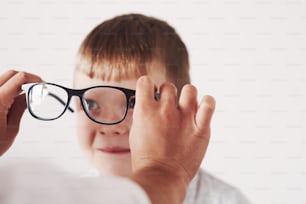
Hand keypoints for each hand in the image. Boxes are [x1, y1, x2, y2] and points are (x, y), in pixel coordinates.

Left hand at [0, 70, 41, 155]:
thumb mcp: (11, 129)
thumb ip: (20, 108)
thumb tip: (29, 95)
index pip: (19, 78)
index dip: (34, 79)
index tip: (43, 85)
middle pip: (11, 74)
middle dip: (26, 79)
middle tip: (37, 88)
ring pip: (3, 79)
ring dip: (16, 83)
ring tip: (25, 96)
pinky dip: (7, 89)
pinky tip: (13, 100)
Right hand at [129, 76, 214, 203]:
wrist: (160, 177)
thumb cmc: (146, 159)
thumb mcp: (136, 133)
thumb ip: (143, 115)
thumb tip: (148, 104)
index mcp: (145, 110)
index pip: (145, 81)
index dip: (147, 86)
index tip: (150, 93)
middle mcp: (165, 110)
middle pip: (169, 86)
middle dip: (167, 94)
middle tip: (168, 106)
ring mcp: (185, 118)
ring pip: (190, 89)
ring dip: (187, 96)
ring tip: (186, 106)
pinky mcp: (201, 128)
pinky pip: (209, 104)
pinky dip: (207, 102)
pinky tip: (202, 107)